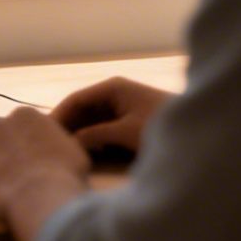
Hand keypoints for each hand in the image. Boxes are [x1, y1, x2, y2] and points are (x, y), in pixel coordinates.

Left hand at [0, 107, 90, 240]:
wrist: (40, 196)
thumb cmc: (64, 172)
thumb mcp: (72, 148)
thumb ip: (55, 140)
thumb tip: (50, 146)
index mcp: (24, 114)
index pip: (20, 124)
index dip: (26, 142)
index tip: (32, 158)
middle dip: (3, 149)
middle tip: (15, 171)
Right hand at [50, 76, 174, 154]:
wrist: (196, 130)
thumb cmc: (161, 126)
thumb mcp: (126, 132)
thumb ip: (96, 135)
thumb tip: (71, 143)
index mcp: (112, 87)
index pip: (75, 99)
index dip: (58, 116)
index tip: (44, 135)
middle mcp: (114, 92)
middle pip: (82, 109)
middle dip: (68, 127)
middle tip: (50, 147)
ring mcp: (122, 105)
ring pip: (91, 119)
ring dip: (81, 134)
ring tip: (66, 152)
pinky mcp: (129, 118)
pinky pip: (103, 126)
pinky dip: (95, 138)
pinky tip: (89, 152)